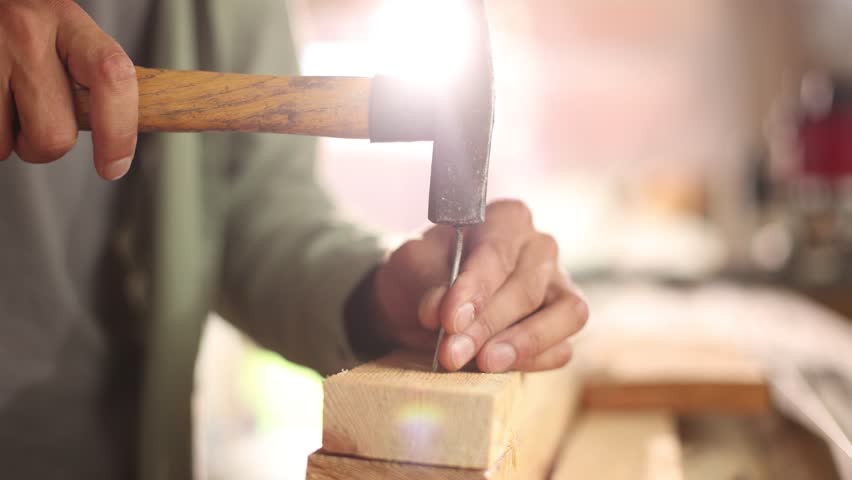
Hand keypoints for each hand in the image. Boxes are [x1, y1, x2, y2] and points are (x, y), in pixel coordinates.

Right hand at [0, 0, 137, 178]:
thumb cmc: (27, 21)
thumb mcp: (69, 31)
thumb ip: (95, 74)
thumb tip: (124, 133)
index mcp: (70, 23)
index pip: (113, 80)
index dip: (119, 134)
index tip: (114, 166)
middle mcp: (28, 35)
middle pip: (55, 135)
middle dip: (48, 145)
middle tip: (41, 122)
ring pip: (9, 144)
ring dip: (10, 139)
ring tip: (9, 104)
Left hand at [371, 200, 587, 371]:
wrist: (424, 306)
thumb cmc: (423, 275)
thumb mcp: (411, 268)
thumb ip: (427, 284)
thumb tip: (439, 312)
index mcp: (506, 219)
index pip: (497, 252)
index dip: (475, 288)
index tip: (450, 319)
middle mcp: (540, 248)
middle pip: (528, 288)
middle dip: (488, 324)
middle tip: (452, 352)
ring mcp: (559, 286)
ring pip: (566, 314)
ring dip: (524, 343)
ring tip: (485, 362)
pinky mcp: (561, 326)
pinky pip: (562, 347)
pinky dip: (534, 361)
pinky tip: (500, 368)